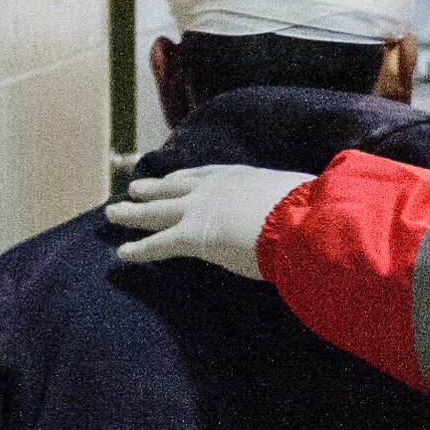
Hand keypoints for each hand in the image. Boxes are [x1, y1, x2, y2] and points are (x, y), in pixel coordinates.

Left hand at [105, 163, 313, 277]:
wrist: (298, 220)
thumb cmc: (309, 211)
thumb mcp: (301, 197)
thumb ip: (296, 203)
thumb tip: (317, 210)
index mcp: (240, 177)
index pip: (205, 175)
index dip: (185, 177)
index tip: (173, 177)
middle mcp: (213, 188)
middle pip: (173, 186)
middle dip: (152, 188)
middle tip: (132, 188)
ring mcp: (199, 209)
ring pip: (155, 210)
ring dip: (132, 212)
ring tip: (113, 213)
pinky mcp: (192, 236)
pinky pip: (158, 244)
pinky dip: (139, 249)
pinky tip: (122, 254)